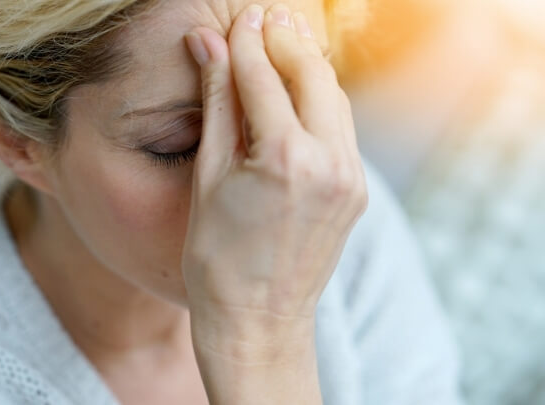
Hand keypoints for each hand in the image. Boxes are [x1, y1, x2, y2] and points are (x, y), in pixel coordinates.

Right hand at [182, 0, 367, 366]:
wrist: (257, 321)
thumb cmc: (218, 260)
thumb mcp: (209, 178)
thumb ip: (216, 106)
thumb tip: (208, 47)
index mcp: (285, 160)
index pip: (264, 79)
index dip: (246, 43)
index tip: (236, 19)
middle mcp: (330, 164)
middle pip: (312, 76)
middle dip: (285, 41)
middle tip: (262, 17)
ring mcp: (351, 179)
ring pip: (334, 99)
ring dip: (307, 67)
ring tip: (281, 42)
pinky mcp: (357, 191)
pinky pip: (342, 129)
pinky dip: (321, 102)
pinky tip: (300, 91)